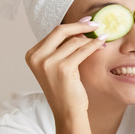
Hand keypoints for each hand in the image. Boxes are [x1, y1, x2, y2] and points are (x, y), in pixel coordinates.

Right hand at [25, 17, 105, 133]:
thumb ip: (62, 48)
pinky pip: (82, 50)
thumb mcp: (56, 66)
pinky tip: (102, 43)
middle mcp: (37, 57)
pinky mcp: (63, 68)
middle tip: (95, 23)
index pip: (54, 33)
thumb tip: (79, 29)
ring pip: (74, 41)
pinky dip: (94, 45)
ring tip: (102, 38)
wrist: (66, 111)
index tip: (85, 22)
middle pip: (60, 31)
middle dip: (80, 25)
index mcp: (32, 55)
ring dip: (90, 38)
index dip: (72, 26)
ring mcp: (48, 62)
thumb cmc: (65, 89)